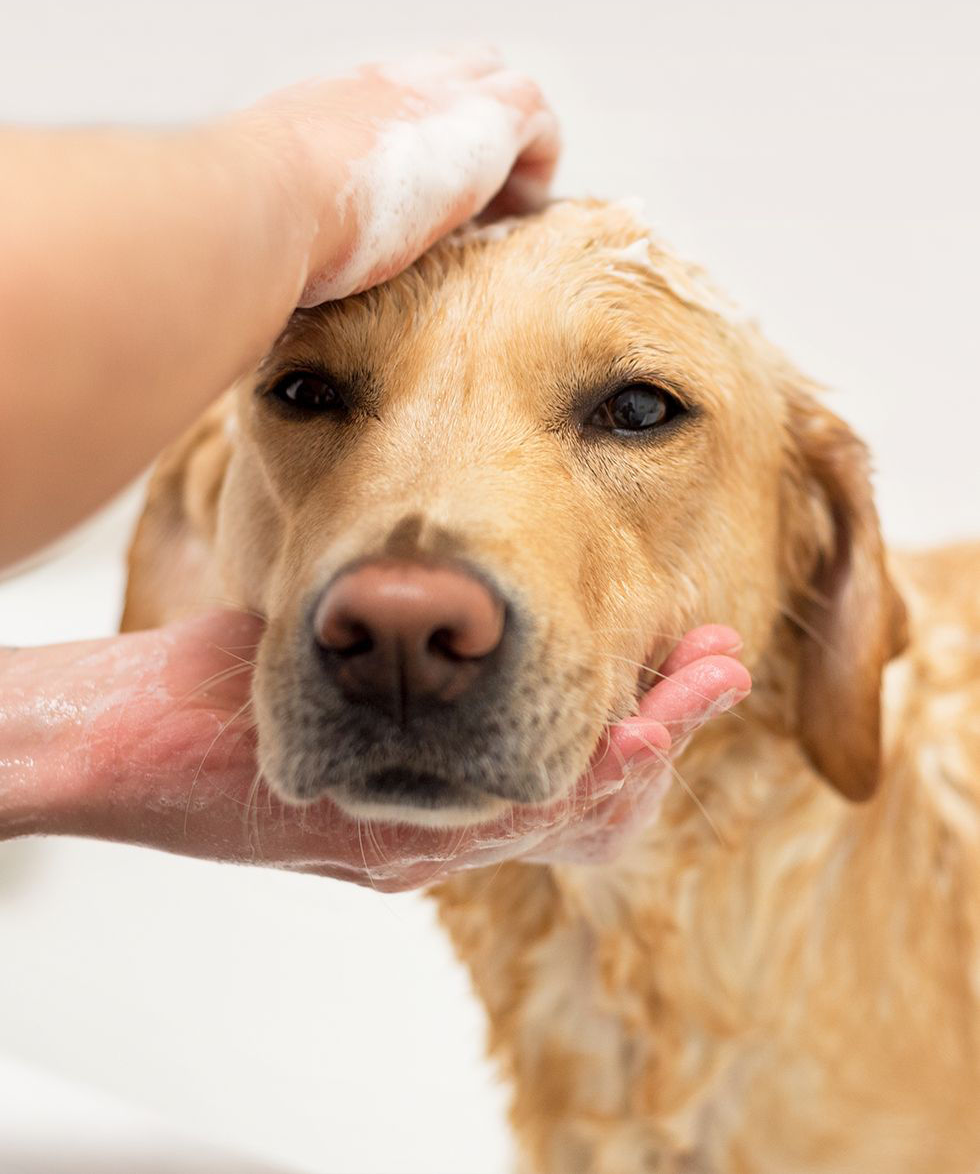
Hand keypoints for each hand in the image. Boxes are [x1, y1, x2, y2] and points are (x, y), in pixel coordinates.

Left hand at [0, 613, 748, 888]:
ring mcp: (430, 843)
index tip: (696, 650)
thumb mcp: (335, 647)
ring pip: (577, 806)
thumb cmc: (227, 679)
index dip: (644, 711)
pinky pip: (518, 820)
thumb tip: (464, 577)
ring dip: (655, 742)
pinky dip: (596, 774)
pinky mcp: (398, 849)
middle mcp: (450, 825)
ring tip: (715, 681)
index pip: (575, 758)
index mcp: (444, 785)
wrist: (129, 736)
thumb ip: (407, 632)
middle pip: (594, 788)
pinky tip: (642, 729)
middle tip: (726, 664)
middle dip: (668, 723)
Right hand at [246, 46, 560, 304]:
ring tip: (504, 216)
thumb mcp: (274, 215)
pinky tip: (516, 219)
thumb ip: (289, 228)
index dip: (422, 137)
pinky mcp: (485, 122)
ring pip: (503, 87)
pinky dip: (538, 165)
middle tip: (477, 202)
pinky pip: (538, 119)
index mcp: (336, 107)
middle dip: (477, 127)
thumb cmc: (258, 226)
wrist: (268, 201)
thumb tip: (275, 273)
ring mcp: (440, 95)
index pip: (394, 98)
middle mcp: (389, 87)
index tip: (424, 195)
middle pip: (457, 70)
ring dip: (513, 149)